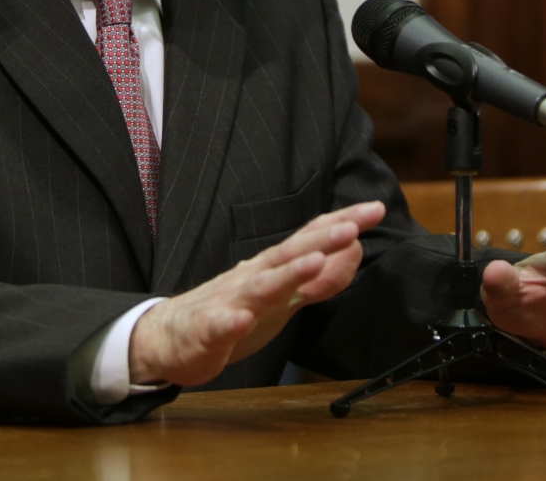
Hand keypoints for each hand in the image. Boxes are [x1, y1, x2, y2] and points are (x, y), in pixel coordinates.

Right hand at [128, 200, 384, 386]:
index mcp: (272, 267)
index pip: (311, 239)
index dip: (342, 225)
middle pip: (290, 255)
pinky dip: (231, 322)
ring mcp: (230, 301)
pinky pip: (220, 327)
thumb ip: (321, 279)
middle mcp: (253, 276)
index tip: (375, 209)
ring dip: (287, 273)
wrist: (170, 336)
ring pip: (261, 286)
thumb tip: (356, 250)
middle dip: (321, 240)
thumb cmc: (232, 310)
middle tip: (351, 227)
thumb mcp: (284, 296)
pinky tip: (242, 320)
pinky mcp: (208, 331)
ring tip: (312, 262)